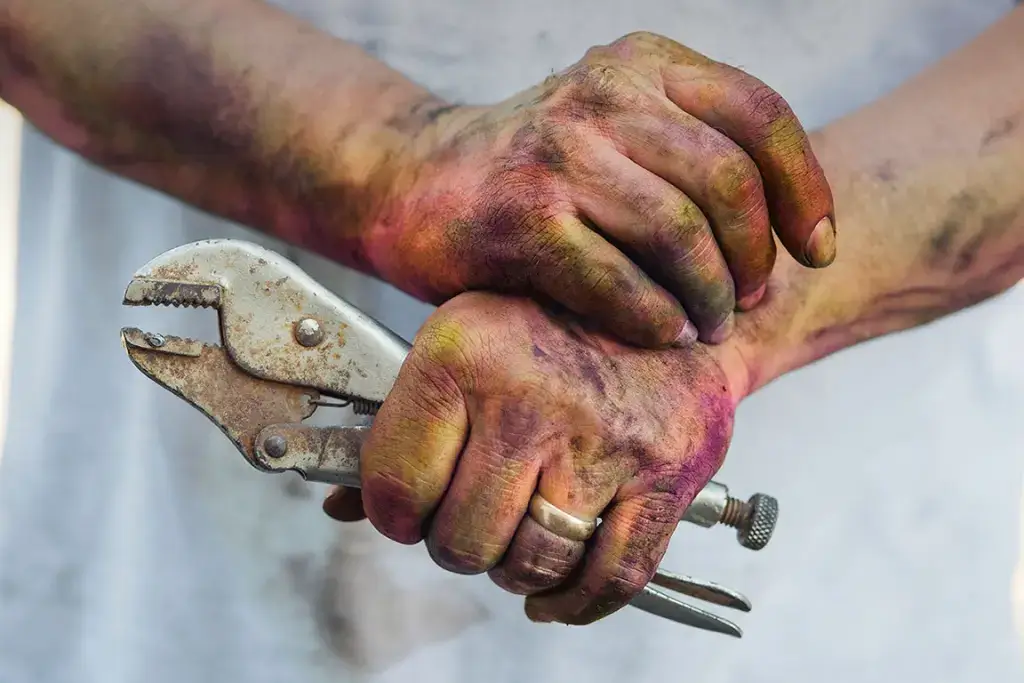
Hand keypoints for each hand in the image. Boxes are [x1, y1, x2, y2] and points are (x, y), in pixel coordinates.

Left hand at [323, 292, 742, 624]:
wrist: (661, 289)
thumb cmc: (549, 320)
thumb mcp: (460, 339)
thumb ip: (403, 423)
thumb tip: (343, 505)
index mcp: (465, 357)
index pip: (397, 486)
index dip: (393, 515)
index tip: (404, 513)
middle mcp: (531, 400)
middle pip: (464, 539)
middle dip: (456, 544)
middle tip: (467, 521)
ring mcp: (603, 441)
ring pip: (533, 564)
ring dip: (514, 568)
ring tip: (515, 537)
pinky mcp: (662, 474)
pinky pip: (613, 575)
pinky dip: (576, 600)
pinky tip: (555, 592)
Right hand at [366, 31, 834, 347]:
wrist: (413, 181)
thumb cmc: (530, 173)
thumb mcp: (615, 130)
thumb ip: (690, 153)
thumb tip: (788, 229)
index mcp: (643, 64)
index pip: (760, 116)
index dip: (805, 190)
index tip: (816, 248)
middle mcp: (604, 93)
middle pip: (728, 180)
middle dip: (753, 256)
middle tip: (746, 299)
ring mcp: (560, 151)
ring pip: (679, 233)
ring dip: (706, 297)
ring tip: (703, 325)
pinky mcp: (522, 215)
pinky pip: (619, 281)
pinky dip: (652, 319)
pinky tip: (659, 332)